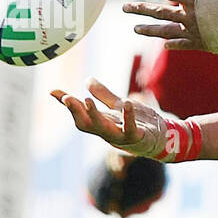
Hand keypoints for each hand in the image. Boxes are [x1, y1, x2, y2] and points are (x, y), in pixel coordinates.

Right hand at [51, 78, 169, 157]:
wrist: (163, 137)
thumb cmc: (140, 123)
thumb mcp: (118, 106)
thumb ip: (103, 95)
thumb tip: (86, 80)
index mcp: (102, 123)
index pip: (80, 115)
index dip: (67, 105)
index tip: (53, 91)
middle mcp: (109, 132)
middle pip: (86, 125)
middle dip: (75, 111)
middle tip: (67, 97)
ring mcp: (122, 137)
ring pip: (104, 129)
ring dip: (94, 115)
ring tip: (86, 100)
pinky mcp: (138, 138)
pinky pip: (131, 129)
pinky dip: (128, 117)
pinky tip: (127, 104)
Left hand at [123, 0, 217, 55]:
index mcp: (194, 1)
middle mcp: (189, 17)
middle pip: (159, 12)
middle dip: (140, 9)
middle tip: (124, 8)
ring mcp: (193, 32)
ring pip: (165, 31)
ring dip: (149, 29)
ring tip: (135, 29)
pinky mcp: (201, 44)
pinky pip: (182, 44)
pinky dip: (172, 44)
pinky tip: (164, 45)